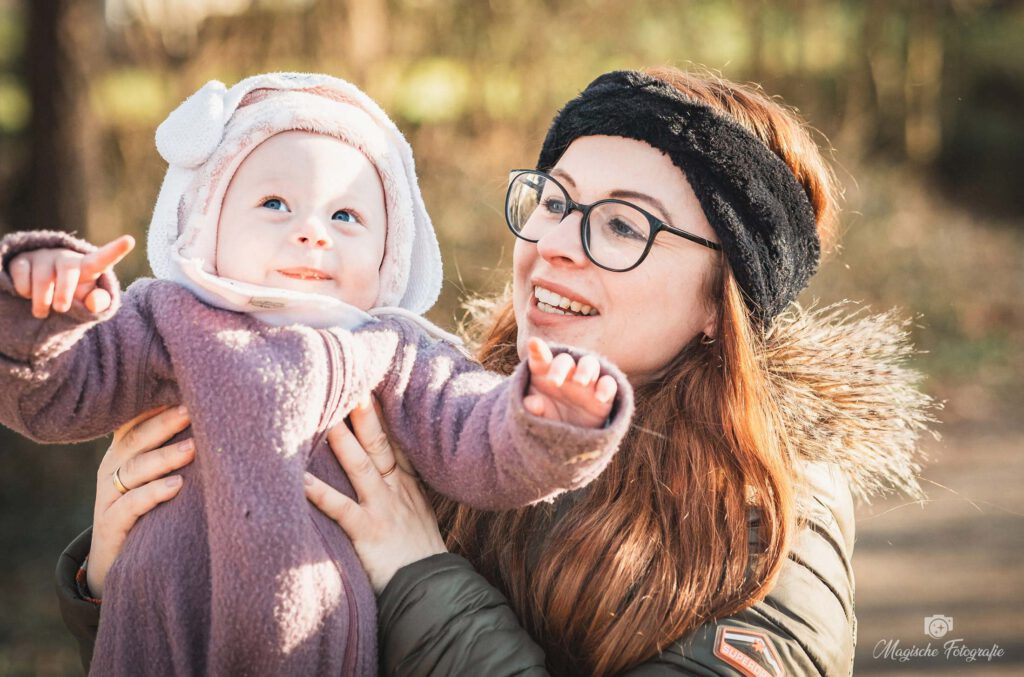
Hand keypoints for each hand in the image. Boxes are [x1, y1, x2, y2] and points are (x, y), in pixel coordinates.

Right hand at [8, 234, 133, 317]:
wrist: (39, 289)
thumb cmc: (72, 294)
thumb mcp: (87, 302)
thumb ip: (98, 303)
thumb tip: (95, 303)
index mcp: (88, 267)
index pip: (103, 260)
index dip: (116, 251)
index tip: (130, 240)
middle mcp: (66, 257)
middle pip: (68, 272)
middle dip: (64, 292)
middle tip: (61, 309)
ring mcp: (44, 256)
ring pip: (42, 278)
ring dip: (41, 300)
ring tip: (42, 313)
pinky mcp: (22, 259)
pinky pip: (22, 274)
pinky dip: (24, 291)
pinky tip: (27, 294)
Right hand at [88, 405, 194, 597]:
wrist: (114, 562)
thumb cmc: (149, 510)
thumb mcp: (158, 476)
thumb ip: (178, 450)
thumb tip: (219, 420)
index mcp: (124, 451)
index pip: (137, 419)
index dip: (158, 404)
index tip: (188, 387)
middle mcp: (112, 468)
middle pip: (137, 438)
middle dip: (167, 422)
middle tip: (195, 410)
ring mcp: (108, 496)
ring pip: (134, 468)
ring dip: (166, 456)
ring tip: (194, 448)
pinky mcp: (110, 524)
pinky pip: (129, 505)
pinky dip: (153, 493)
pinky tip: (176, 486)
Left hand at [304, 397, 445, 593]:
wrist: (433, 590)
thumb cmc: (420, 555)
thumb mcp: (418, 512)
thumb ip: (402, 487)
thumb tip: (385, 467)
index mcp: (407, 484)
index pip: (393, 441)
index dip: (382, 414)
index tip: (370, 386)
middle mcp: (395, 490)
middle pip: (378, 444)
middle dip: (365, 414)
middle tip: (352, 382)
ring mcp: (383, 509)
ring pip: (360, 466)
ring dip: (342, 440)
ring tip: (325, 414)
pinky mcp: (368, 531)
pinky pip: (340, 507)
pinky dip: (318, 492)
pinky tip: (298, 479)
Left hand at [523, 337, 616, 427]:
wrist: (570, 435)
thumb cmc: (549, 417)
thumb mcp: (537, 416)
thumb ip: (532, 408)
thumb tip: (533, 404)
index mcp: (545, 373)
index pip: (541, 358)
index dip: (537, 350)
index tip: (533, 343)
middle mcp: (567, 373)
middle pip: (565, 360)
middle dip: (560, 368)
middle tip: (553, 382)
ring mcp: (587, 382)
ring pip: (589, 364)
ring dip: (585, 370)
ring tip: (580, 382)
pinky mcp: (603, 395)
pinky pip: (609, 384)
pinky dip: (606, 387)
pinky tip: (599, 398)